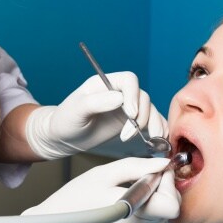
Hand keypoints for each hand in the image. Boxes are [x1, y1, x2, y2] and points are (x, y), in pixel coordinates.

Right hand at [0, 157, 179, 222]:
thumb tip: (164, 163)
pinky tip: (129, 206)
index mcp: (132, 213)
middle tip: (144, 177)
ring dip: (156, 202)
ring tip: (132, 192)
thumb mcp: (103, 174)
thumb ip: (137, 166)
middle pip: (170, 210)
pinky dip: (148, 215)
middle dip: (163, 190)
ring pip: (163, 220)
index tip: (156, 171)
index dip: (168, 183)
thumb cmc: (73, 199)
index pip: (172, 204)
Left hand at [25, 72, 167, 158]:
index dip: (133, 96)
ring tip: (151, 141)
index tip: (130, 114)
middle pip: (142, 97)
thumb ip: (96, 102)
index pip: (129, 80)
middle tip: (129, 134)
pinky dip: (158, 130)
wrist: (64, 138)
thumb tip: (120, 98)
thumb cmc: (65, 121)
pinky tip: (159, 142)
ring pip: (150, 110)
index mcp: (105, 83)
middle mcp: (118, 92)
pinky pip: (151, 122)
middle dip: (142, 116)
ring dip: (154, 124)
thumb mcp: (76, 111)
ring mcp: (126, 107)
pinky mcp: (130, 122)